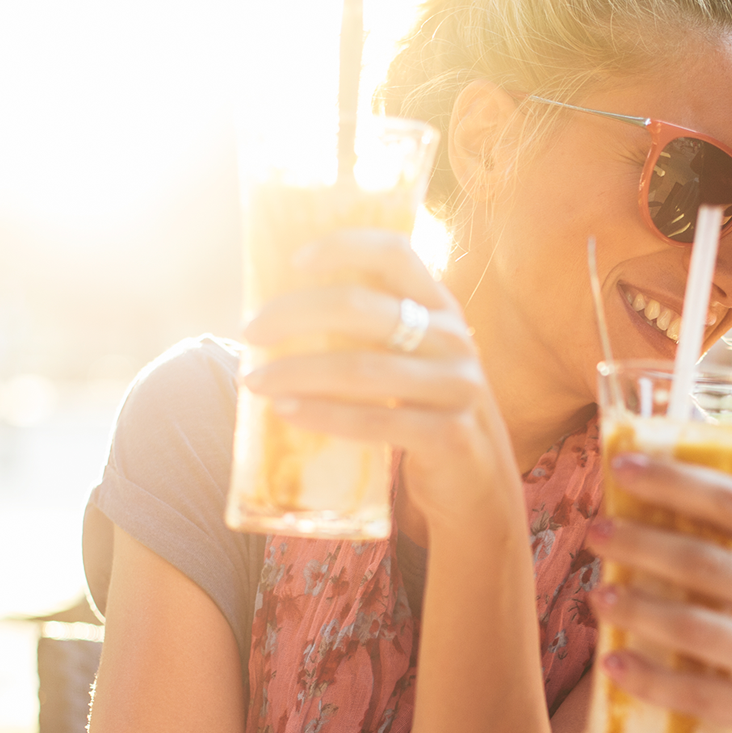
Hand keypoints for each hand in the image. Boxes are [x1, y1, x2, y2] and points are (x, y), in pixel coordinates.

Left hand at [241, 228, 523, 530]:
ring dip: (297, 371)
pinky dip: (325, 415)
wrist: (479, 485)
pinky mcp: (452, 436)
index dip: (345, 247)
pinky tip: (287, 412)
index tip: (295, 261)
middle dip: (295, 315)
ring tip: (255, 381)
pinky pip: (377, 420)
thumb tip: (279, 315)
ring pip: (363, 368)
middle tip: (251, 331)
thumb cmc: (426, 415)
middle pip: (363, 308)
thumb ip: (374, 334)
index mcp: (442, 309)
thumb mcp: (414, 362)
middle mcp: (456, 340)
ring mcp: (459, 388)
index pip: (396, 254)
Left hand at [585, 454, 731, 732]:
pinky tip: (617, 665)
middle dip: (643, 543)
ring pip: (701, 629)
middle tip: (597, 530)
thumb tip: (714, 502)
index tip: (627, 468)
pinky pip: (705, 696)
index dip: (680, 483)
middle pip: (711, 564)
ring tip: (599, 597)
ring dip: (640, 609)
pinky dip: (654, 680)